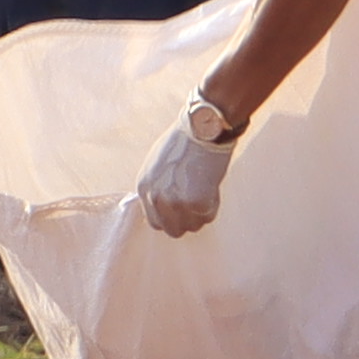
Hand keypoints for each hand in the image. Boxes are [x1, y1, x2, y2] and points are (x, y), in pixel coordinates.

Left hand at [136, 108, 236, 235]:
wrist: (203, 129)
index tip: (183, 210)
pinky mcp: (197, 202)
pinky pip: (209, 216)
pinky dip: (214, 205)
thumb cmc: (185, 141)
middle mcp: (156, 198)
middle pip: (172, 230)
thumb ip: (158, 187)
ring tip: (205, 190)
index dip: (171, 218)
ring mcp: (176, 202)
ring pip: (193, 226)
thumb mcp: (158, 165)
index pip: (154, 222)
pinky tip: (212, 186)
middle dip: (186, 220)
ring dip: (201, 213)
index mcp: (144, 187)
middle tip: (197, 206)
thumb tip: (167, 206)